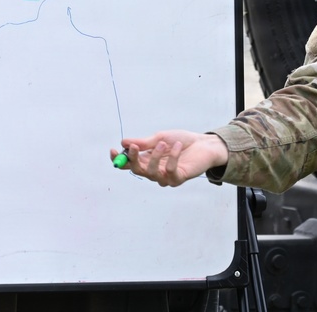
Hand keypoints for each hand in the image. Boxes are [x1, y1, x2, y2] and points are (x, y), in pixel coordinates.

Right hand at [110, 131, 228, 186]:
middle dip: (134, 159)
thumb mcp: (161, 137)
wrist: (203, 144)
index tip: (113, 150)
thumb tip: (124, 142)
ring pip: (151, 173)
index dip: (119, 159)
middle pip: (137, 170)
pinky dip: (172, 157)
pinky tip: (178, 146)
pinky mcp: (178, 178)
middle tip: (135, 146)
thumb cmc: (181, 140)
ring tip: (164, 142)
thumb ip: (144, 143)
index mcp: (147, 159)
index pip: (129, 163)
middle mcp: (154, 170)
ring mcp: (165, 177)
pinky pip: (169, 171)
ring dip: (155, 156)